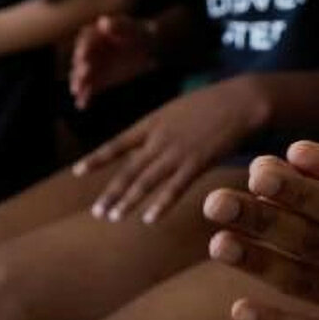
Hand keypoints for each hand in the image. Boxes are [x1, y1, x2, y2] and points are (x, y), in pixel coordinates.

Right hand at [69, 14, 159, 107]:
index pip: (86, 42)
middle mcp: (88, 52)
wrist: (146, 50)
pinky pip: (89, 89)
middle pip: (81, 61)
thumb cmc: (137, 35)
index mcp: (93, 36)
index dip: (85, 48)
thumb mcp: (131, 28)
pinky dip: (85, 97)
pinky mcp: (97, 81)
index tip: (84, 54)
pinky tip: (81, 105)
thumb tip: (103, 23)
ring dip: (79, 84)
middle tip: (84, 74)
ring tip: (77, 91)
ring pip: (82, 76)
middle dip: (81, 67)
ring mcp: (91, 67)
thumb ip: (118, 26)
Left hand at [73, 78, 265, 223]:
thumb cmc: (212, 104)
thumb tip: (143, 145)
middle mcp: (159, 138)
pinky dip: (161, 204)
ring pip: (147, 180)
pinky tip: (150, 219)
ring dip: (128, 200)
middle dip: (111, 192)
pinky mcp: (198, 162)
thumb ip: (159, 129)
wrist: (241, 100)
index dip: (97, 158)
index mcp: (153, 122)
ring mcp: (178, 151)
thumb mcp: (177, 110)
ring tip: (113, 217)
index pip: (117, 143)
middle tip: (97, 212)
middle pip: (129, 169)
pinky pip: (175, 187)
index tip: (77, 171)